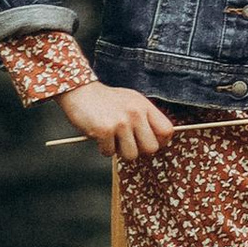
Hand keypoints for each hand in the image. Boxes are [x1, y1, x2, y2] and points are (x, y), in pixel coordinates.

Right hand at [59, 80, 175, 164]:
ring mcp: (121, 123)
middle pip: (151, 147)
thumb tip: (158, 139)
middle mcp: (135, 114)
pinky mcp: (105, 131)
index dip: (161, 141)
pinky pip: (109, 153)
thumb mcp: (131, 101)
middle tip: (128, 144)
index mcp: (144, 106)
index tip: (151, 143)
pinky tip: (100, 136)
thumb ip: (145, 117)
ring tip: (113, 140)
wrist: (81, 91)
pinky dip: (104, 149)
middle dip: (140, 150)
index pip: (167, 130)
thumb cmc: (106, 99)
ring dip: (120, 151)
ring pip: (131, 155)